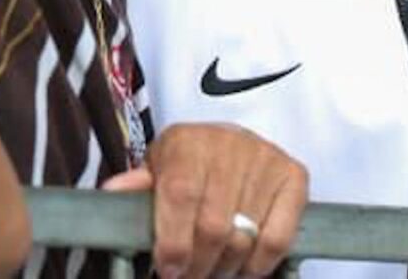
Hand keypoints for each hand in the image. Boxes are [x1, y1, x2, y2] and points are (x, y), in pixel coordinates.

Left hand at [137, 123, 306, 278]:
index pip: (182, 195)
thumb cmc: (188, 165)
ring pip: (245, 237)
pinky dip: (258, 265)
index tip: (170, 270)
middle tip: (188, 278)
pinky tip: (242, 267)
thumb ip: (139, 187)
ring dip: (225, 268)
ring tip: (211, 271)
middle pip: (214, 225)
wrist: (230, 143)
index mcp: (188, 142)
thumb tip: (113, 192)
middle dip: (197, 265)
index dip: (174, 241)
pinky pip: (278, 238)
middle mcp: (230, 144)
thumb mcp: (158, 171)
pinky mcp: (294, 177)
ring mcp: (266, 159)